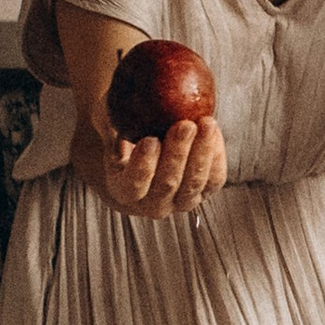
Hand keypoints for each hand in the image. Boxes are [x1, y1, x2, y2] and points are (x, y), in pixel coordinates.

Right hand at [76, 109, 228, 219]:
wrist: (145, 145)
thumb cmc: (122, 131)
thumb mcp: (107, 122)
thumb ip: (109, 123)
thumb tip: (118, 125)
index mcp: (124, 191)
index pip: (134, 184)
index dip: (143, 165)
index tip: (150, 140)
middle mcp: (153, 203)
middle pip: (168, 183)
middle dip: (178, 153)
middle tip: (184, 125)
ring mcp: (181, 201)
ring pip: (195, 183)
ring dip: (202, 152)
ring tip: (206, 123)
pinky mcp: (203, 191)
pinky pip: (215, 178)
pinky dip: (216, 155)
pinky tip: (214, 131)